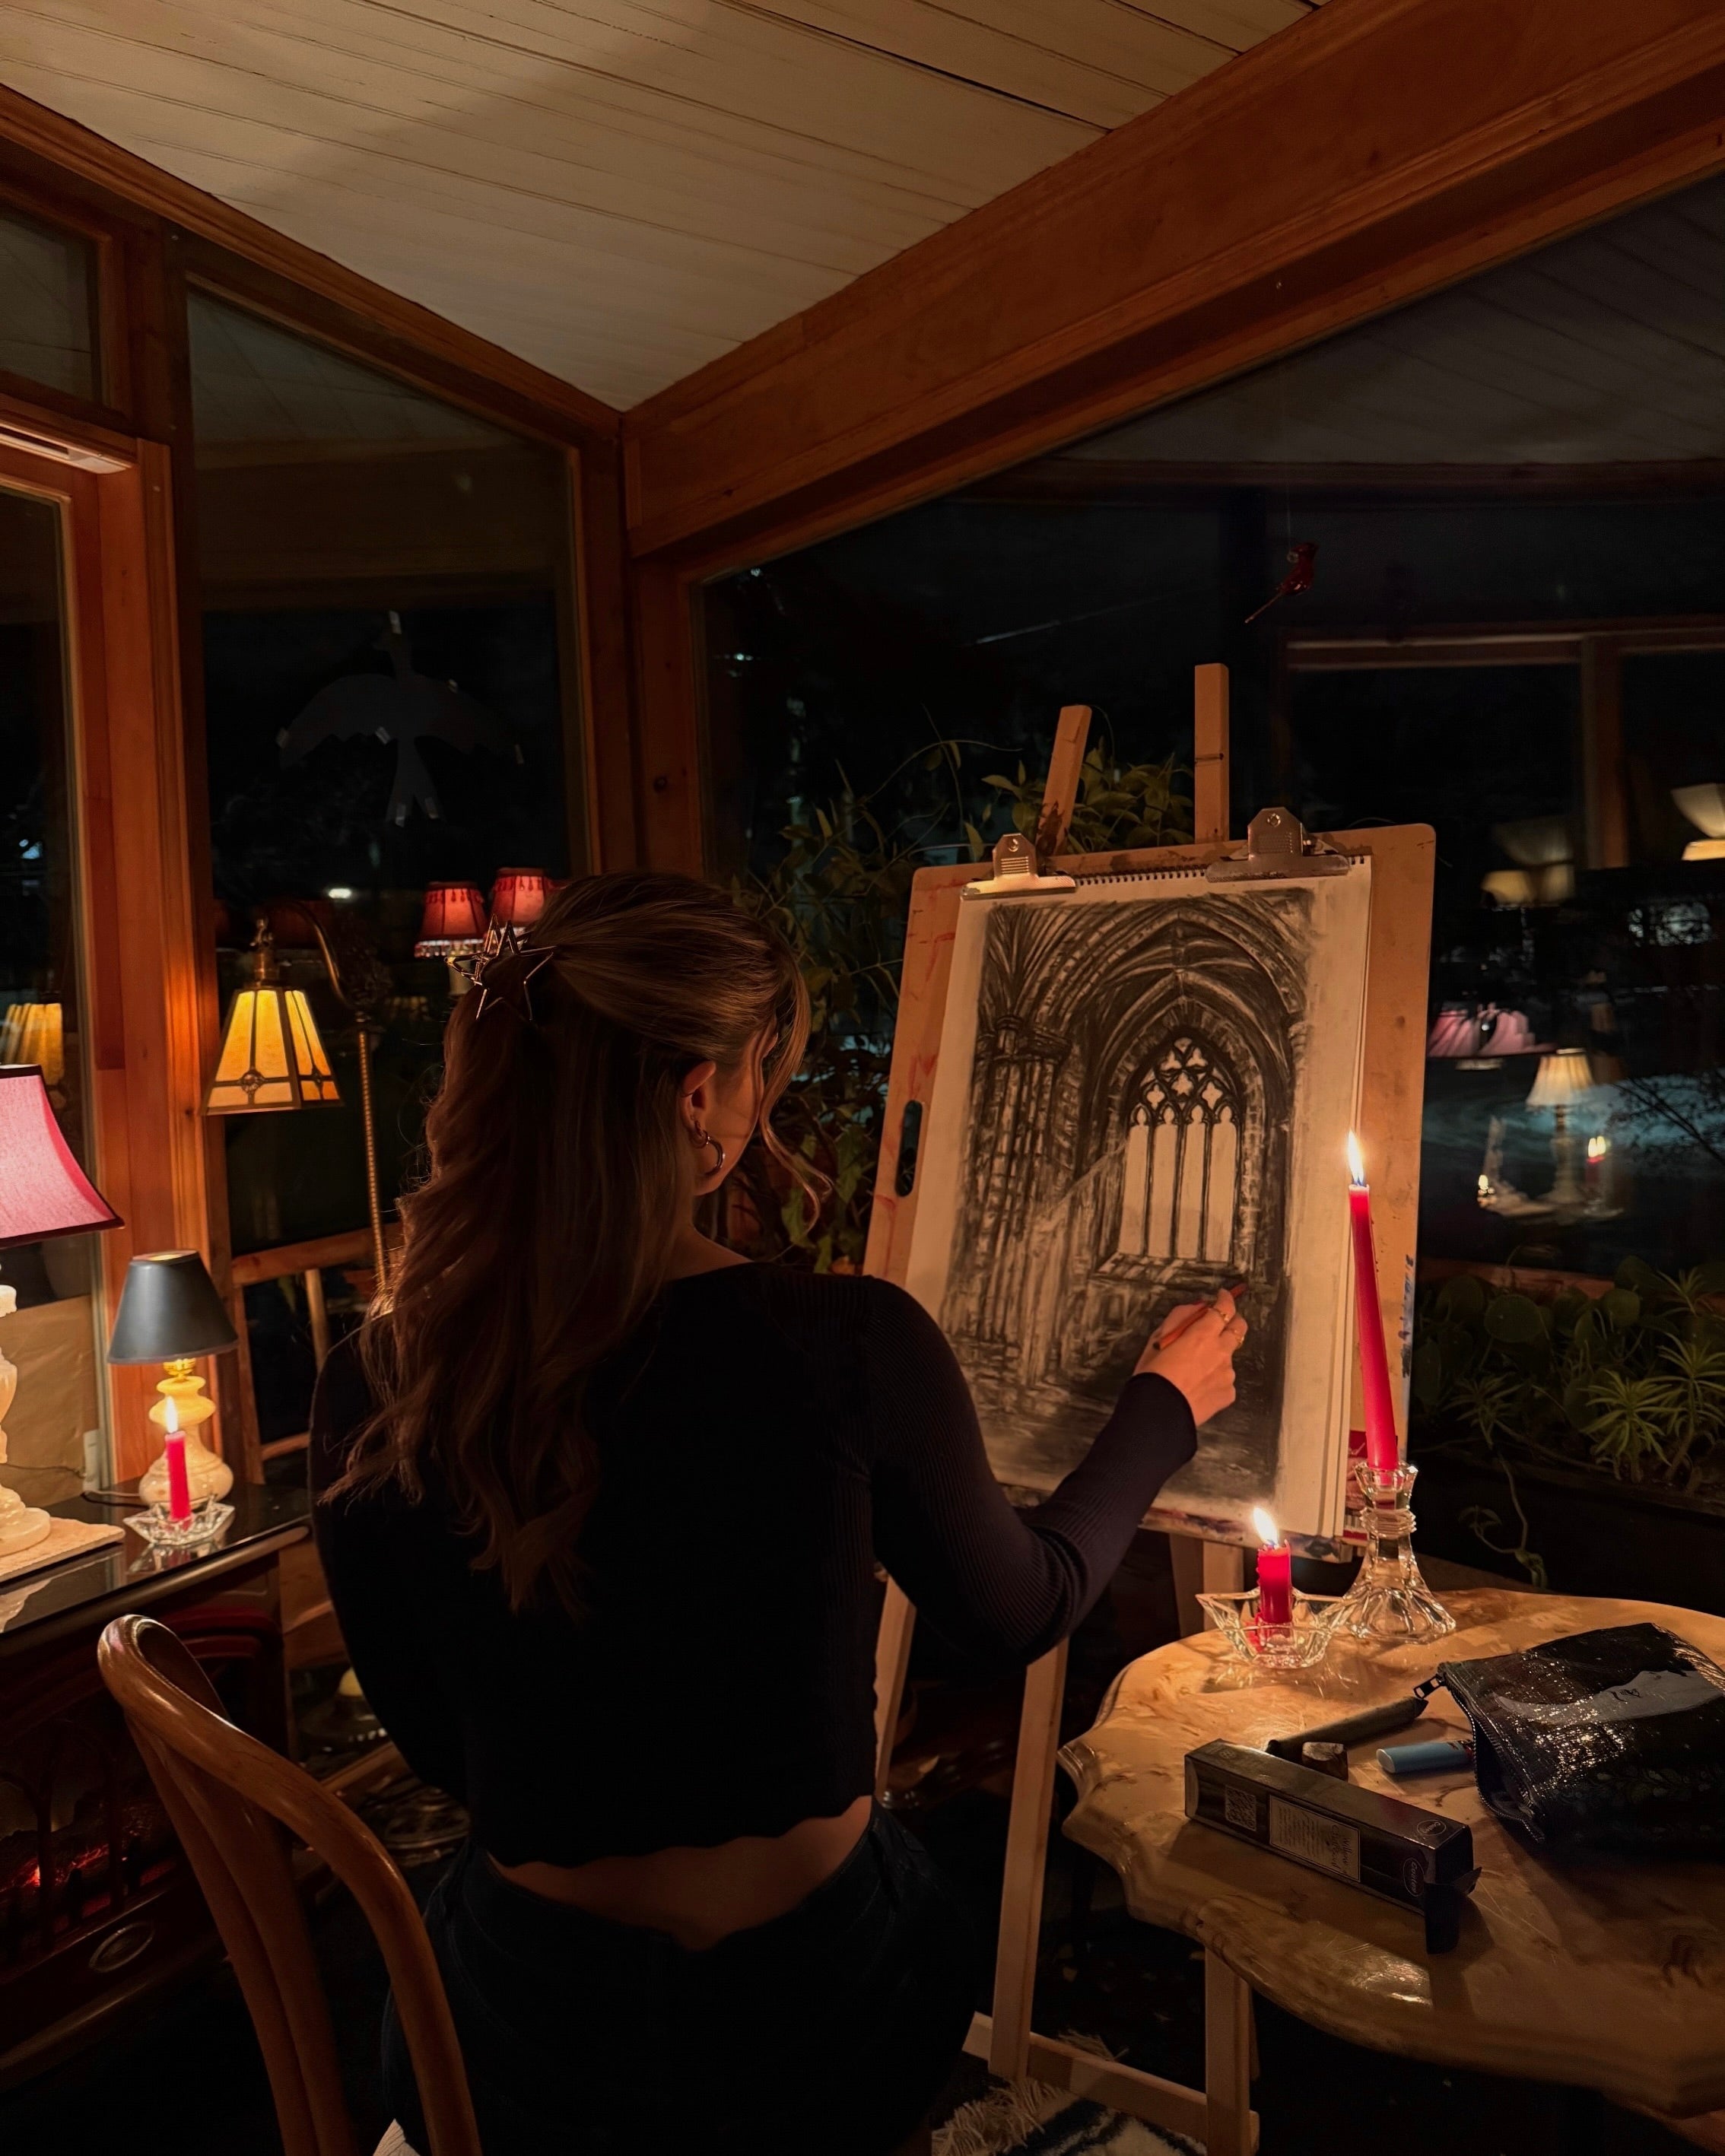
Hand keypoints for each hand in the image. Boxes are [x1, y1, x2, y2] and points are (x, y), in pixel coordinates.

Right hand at [1135, 1290, 1246, 1425]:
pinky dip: (1215, 1379)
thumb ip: (1179, 1319)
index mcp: (1203, 1335)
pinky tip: (1199, 1388)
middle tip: (1220, 1324)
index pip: (1225, 1308)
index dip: (1226, 1299)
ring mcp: (1228, 1374)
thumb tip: (1196, 1308)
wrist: (1159, 1413)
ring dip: (1219, 1355)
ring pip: (1229, 1357)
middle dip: (1233, 1321)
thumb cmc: (1152, 1374)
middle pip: (1239, 1328)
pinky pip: (1225, 1381)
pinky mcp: (1228, 1394)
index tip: (1222, 1295)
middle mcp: (1221, 1351)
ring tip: (1197, 1369)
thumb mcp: (1157, 1340)